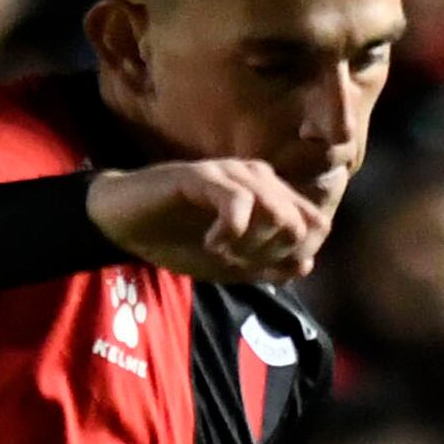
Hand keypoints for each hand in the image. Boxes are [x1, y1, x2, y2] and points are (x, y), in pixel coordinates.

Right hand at [87, 158, 331, 284]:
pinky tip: (211, 243)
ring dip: (252, 246)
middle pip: (300, 223)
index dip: (296, 256)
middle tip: (237, 262)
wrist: (126, 225)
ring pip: (276, 212)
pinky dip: (230, 233)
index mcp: (270, 194)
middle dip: (273, 254)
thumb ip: (268, 265)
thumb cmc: (178, 239)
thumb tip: (306, 264)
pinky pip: (240, 203)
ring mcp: (232, 173)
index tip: (261, 269)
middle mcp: (258, 176)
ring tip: (222, 253)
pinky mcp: (204, 176)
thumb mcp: (230, 264)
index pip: (316, 224)